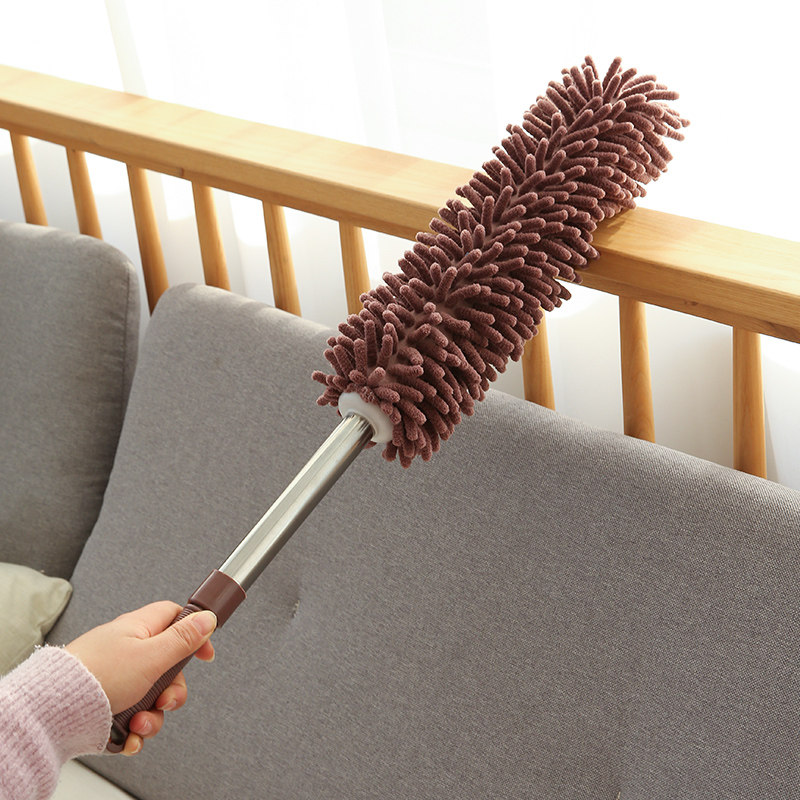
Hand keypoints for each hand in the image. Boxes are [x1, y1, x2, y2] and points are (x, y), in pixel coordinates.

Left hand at [66, 602, 216, 755]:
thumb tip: (207, 618)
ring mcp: (116, 679)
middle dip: (172, 691)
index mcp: (138, 629)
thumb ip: (183, 639)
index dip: (193, 633)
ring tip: (138, 723)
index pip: (174, 617)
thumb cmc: (99, 675)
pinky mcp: (105, 705)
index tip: (204, 655)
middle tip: (165, 700)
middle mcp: (127, 651)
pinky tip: (127, 736)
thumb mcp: (152, 656)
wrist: (53, 711)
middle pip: (168, 667)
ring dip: (152, 716)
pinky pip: (131, 717)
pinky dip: (133, 731)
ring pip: (151, 697)